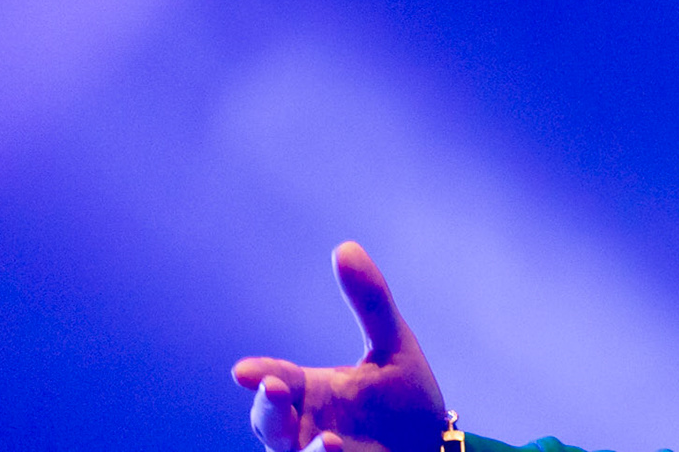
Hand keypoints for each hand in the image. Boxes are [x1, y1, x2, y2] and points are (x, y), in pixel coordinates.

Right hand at [232, 242, 448, 451]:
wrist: (435, 446)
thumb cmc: (405, 395)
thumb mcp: (393, 344)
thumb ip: (371, 302)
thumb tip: (345, 246)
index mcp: (311, 391)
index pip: (277, 381)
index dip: (262, 376)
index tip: (244, 371)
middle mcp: (306, 427)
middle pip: (270, 423)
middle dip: (269, 410)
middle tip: (275, 389)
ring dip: (306, 451)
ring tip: (328, 439)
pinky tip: (338, 449)